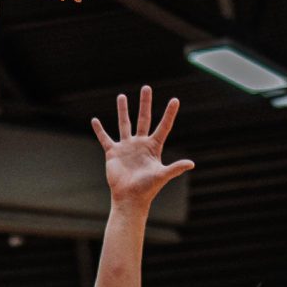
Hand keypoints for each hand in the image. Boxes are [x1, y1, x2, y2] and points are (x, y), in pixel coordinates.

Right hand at [91, 85, 194, 210]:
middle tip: (146, 87)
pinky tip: (95, 120)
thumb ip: (175, 168)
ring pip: (124, 124)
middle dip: (145, 103)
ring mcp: (126, 147)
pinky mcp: (113, 153)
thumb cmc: (147, 189)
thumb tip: (191, 164)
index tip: (175, 100)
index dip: (169, 114)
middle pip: (143, 119)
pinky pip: (105, 138)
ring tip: (121, 96)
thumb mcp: (162, 176)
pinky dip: (99, 130)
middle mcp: (140, 144)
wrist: (129, 198)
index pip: (163, 126)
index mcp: (154, 147)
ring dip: (123, 110)